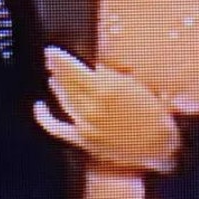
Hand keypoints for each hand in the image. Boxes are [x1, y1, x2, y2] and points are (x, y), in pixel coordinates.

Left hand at [34, 47, 179, 171]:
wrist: (160, 148)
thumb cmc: (156, 116)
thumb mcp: (138, 86)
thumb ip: (115, 75)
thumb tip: (97, 67)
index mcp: (107, 88)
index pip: (76, 69)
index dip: (62, 59)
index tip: (53, 51)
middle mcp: (93, 105)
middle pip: (67, 82)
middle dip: (56, 67)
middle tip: (49, 57)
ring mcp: (86, 123)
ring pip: (63, 98)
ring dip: (56, 84)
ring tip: (52, 74)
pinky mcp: (84, 140)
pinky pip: (57, 128)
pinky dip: (44, 117)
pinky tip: (39, 106)